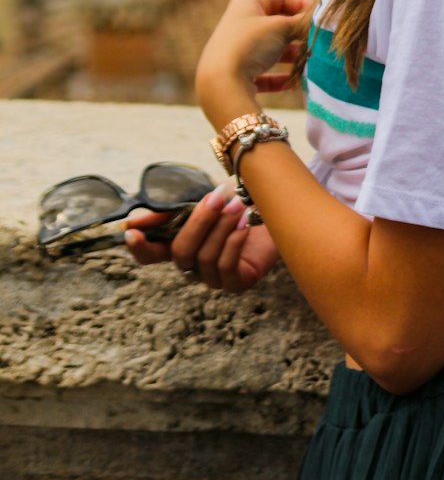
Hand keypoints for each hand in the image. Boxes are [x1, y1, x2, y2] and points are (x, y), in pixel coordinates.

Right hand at [125, 181, 279, 292]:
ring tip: (238, 204)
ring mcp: (213, 277)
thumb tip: (134, 220)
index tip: (132, 231)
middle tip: (218, 196)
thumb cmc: (236, 201)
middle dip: (199, 222)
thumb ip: (171, 210)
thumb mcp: (202, 199)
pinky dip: (234, 242)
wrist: (275, 206)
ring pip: (204, 258)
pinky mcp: (236, 283)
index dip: (139, 247)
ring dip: (222, 227)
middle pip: (180, 252)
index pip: (149, 255)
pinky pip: (226, 268)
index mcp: (179, 244)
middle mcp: (192, 265)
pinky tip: (245, 223)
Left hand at [195, 0, 313, 112]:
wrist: (222, 83)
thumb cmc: (251, 44)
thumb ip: (300, 23)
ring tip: (310, 62)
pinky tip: (294, 83)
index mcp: (247, 3)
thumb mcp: (281, 27)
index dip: (303, 5)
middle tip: (318, 41)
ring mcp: (237, 48)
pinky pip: (264, 72)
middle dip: (298, 33)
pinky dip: (280, 76)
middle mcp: (240, 22)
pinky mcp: (237, 73)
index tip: (320, 19)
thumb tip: (316, 22)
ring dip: (292, 56)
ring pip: (272, 49)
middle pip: (277, 24)